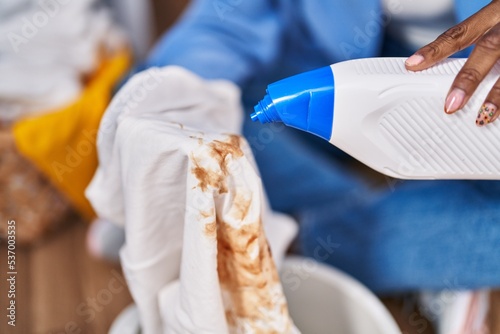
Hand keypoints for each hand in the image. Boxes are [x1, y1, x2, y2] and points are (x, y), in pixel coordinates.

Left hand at [405, 1, 499, 125]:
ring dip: (499, 94)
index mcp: (495, 13)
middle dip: (469, 78)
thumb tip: (456, 75)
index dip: (435, 49)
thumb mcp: (499, 19)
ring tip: (483, 117)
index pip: (460, 32)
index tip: (412, 65)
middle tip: (450, 105)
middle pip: (489, 48)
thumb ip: (483, 40)